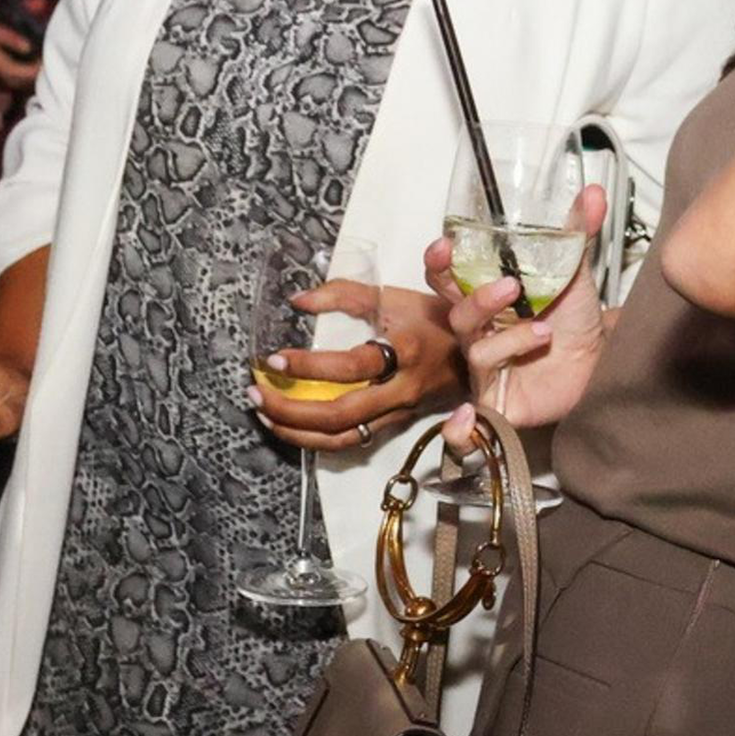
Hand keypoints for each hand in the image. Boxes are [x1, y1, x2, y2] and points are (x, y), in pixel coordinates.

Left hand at [256, 273, 460, 453]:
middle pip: (341, 415)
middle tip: (256, 393)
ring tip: (263, 413)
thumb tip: (299, 300)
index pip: (351, 367)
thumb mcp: (394, 296)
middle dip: (291, 409)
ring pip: (343, 438)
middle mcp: (400, 391)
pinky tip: (290, 427)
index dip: (310, 365)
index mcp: (404, 353)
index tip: (274, 357)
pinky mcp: (394, 426)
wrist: (478, 353)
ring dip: (298, 432)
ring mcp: (398, 414)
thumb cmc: (433, 319)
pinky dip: (315, 440)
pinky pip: (351, 442)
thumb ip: (345, 293)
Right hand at [433, 183, 608, 436]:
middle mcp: (478, 333)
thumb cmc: (575, 319)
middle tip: (511, 286)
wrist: (600, 365)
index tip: (445, 245)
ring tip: (545, 331)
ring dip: (509, 339)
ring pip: (478, 352)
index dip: (439, 262)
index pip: (445, 277)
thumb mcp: (574, 273)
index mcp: (485, 297)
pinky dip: (459, 429)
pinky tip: (467, 418)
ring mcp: (485, 370)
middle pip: (457, 314)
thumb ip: (577, 233)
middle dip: (477, 299)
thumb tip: (592, 190)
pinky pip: (468, 421)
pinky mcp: (496, 405)